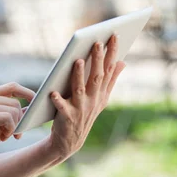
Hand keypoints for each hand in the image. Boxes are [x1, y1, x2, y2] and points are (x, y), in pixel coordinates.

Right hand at [0, 83, 34, 171]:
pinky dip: (10, 130)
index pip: (12, 86)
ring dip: (14, 127)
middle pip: (15, 102)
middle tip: (15, 134)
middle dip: (20, 120)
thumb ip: (11, 114)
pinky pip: (7, 118)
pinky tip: (2, 138)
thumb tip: (32, 106)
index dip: (27, 93)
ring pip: (13, 110)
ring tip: (5, 136)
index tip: (36, 104)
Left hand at [48, 35, 125, 159]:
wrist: (70, 141)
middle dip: (98, 59)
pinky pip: (61, 107)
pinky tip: (52, 92)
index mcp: (101, 92)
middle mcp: (93, 99)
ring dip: (79, 75)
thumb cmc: (84, 113)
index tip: (113, 35)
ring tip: (78, 60)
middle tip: (97, 42)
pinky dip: (57, 100)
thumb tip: (123, 61)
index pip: (108, 69)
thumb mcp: (100, 98)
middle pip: (96, 76)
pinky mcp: (67, 117)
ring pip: (80, 89)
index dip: (111, 52)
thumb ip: (110, 79)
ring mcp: (81, 108)